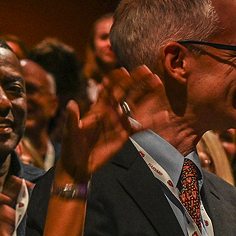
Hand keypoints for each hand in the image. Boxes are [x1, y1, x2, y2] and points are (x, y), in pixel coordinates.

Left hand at [56, 64, 159, 181]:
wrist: (79, 164)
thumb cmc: (72, 145)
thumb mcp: (71, 131)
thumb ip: (72, 118)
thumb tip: (70, 104)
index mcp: (97, 107)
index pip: (108, 89)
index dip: (115, 79)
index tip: (124, 71)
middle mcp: (110, 111)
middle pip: (125, 91)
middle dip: (135, 80)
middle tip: (147, 70)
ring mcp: (119, 122)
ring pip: (135, 104)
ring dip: (146, 93)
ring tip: (157, 82)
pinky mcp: (125, 134)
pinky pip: (140, 126)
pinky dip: (152, 121)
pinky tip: (164, 116)